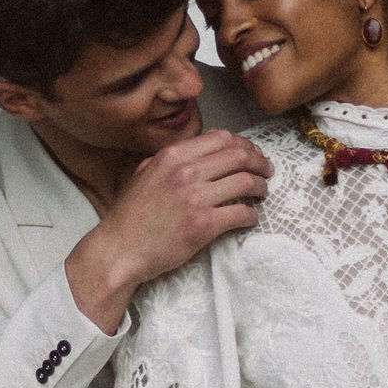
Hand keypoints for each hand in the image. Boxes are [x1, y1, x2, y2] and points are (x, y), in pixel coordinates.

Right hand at [67, 130, 270, 331]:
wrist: (120, 250)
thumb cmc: (131, 217)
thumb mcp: (145, 174)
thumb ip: (171, 160)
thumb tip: (201, 153)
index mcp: (173, 156)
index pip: (222, 138)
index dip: (244, 145)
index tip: (251, 154)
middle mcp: (185, 172)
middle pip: (240, 156)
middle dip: (260, 162)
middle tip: (267, 171)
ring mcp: (195, 198)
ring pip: (246, 182)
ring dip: (260, 187)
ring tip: (262, 193)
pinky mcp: (203, 225)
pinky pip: (241, 213)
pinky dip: (251, 215)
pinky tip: (250, 218)